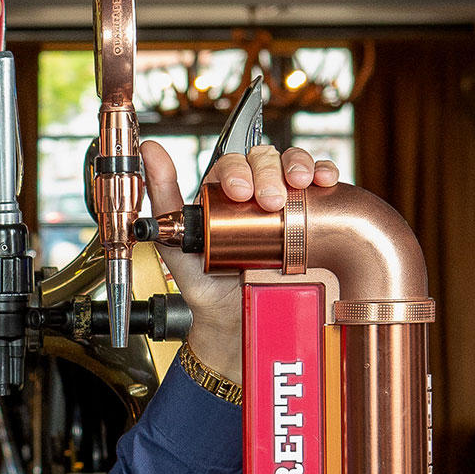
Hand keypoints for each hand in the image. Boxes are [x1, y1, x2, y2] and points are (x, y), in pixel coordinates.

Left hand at [140, 143, 339, 381]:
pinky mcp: (312, 218)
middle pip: (264, 160)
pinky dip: (325, 174)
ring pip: (293, 165)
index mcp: (221, 195)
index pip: (231, 164)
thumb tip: (149, 149)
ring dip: (298, 166)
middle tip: (269, 201)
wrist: (238, 323)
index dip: (237, 170)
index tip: (239, 191)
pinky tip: (324, 181)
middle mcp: (254, 194)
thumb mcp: (175, 240)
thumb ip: (162, 197)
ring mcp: (285, 204)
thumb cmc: (205, 283)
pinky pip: (321, 186)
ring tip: (299, 185)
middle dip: (268, 172)